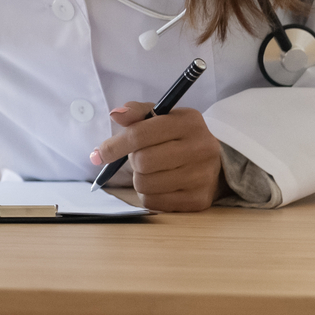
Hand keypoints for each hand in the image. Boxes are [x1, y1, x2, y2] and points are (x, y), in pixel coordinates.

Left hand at [89, 103, 224, 212]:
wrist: (216, 163)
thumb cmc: (180, 137)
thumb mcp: (162, 117)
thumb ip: (137, 112)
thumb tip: (115, 114)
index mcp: (188, 122)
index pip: (140, 134)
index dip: (114, 145)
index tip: (98, 154)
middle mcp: (200, 148)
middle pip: (142, 162)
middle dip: (132, 162)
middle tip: (140, 158)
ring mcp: (201, 176)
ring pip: (145, 184)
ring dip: (139, 179)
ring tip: (152, 171)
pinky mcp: (198, 200)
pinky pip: (154, 203)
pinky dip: (148, 195)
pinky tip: (160, 185)